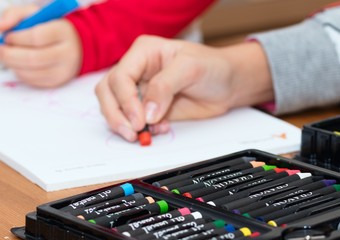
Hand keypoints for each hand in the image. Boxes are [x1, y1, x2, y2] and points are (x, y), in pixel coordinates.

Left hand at [0, 5, 81, 87]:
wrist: (77, 46)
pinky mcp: (58, 82)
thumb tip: (0, 28)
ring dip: (13, 65)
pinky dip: (20, 73)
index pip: (36, 37)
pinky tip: (21, 64)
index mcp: (64, 32)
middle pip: (33, 58)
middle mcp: (67, 53)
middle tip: (1, 49)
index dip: (17, 38)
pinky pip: (33, 81)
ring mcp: (64, 70)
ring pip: (31, 73)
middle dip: (10, 55)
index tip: (8, 37)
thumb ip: (15, 15)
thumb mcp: (36, 14)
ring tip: (11, 56)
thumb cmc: (52, 29)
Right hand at [95, 35, 273, 141]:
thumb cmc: (212, 67)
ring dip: (125, 125)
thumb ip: (165, 87)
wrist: (228, 85)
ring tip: (146, 134)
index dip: (125, 100)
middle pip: (108, 92)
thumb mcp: (190, 68)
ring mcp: (141, 91)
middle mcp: (137, 71)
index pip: (120, 76)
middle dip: (116, 115)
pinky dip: (143, 130)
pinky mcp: (149, 109)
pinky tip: (160, 129)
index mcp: (143, 53)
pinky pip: (134, 122)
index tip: (139, 119)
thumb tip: (146, 113)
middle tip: (133, 132)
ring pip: (115, 108)